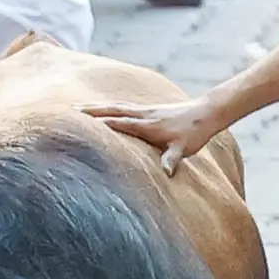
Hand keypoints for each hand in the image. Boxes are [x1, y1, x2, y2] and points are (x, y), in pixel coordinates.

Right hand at [74, 98, 224, 175]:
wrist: (206, 113)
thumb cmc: (194, 133)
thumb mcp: (184, 149)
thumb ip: (172, 159)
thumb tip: (166, 173)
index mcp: (149, 125)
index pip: (121, 123)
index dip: (102, 122)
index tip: (83, 121)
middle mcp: (144, 115)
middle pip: (113, 109)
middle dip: (92, 110)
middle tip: (72, 109)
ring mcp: (145, 110)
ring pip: (116, 105)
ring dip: (97, 106)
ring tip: (78, 106)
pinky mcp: (147, 109)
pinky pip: (123, 106)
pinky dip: (109, 106)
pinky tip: (102, 107)